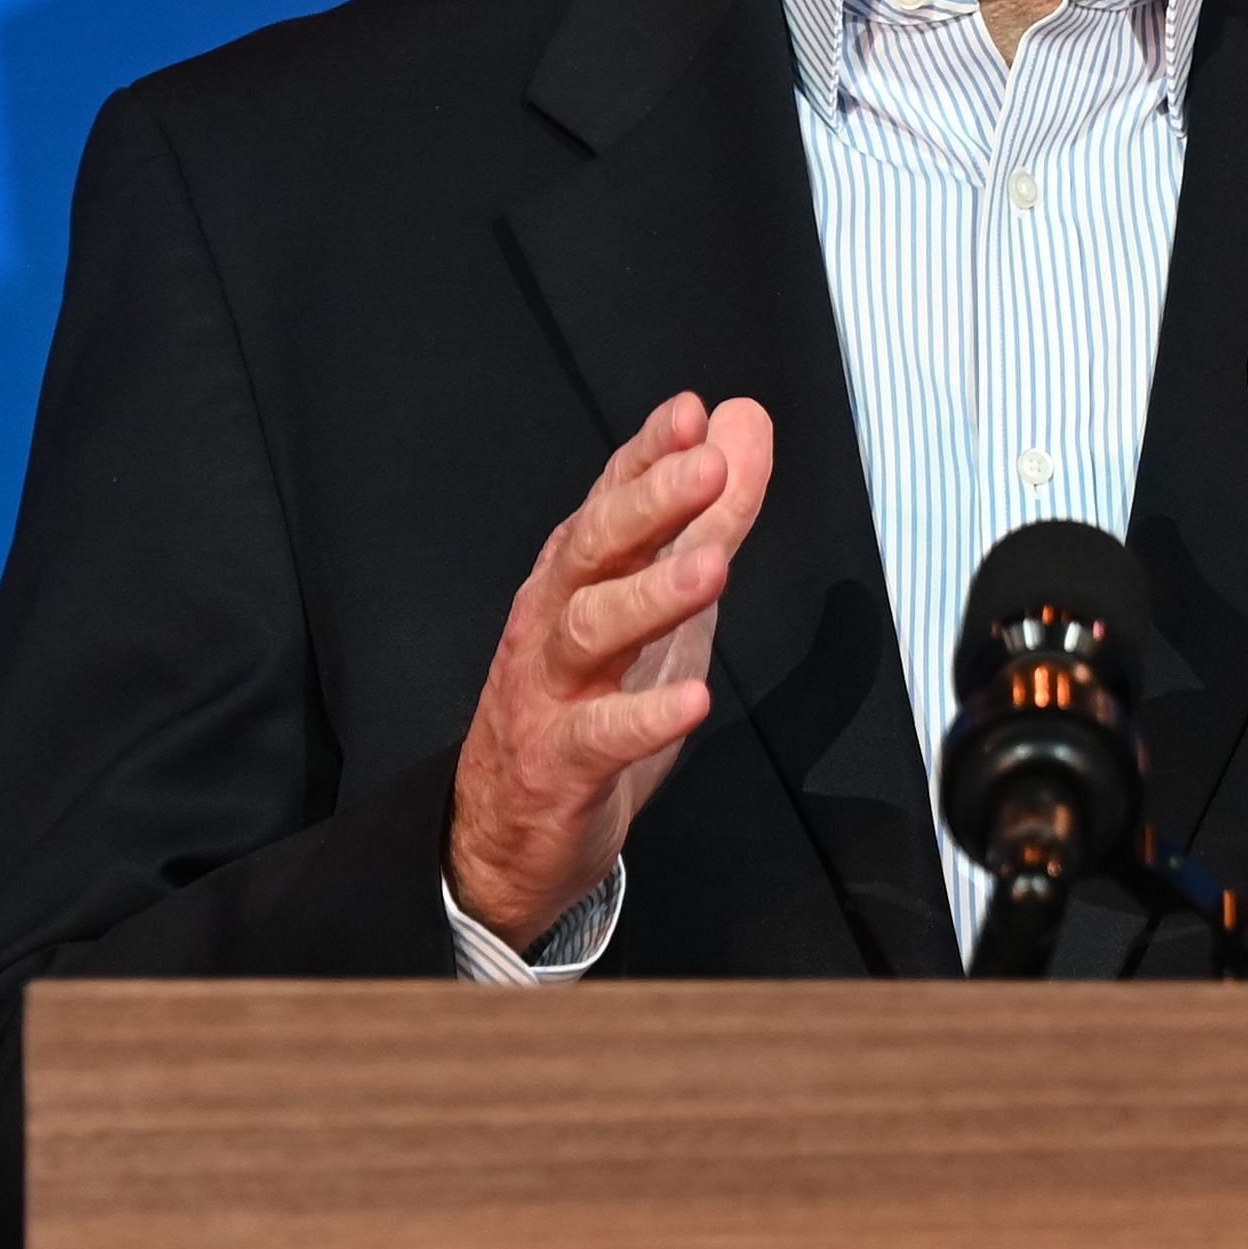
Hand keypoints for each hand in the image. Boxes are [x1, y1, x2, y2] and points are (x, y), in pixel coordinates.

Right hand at [449, 393, 772, 953]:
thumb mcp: (661, 609)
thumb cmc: (587, 705)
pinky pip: (600, 736)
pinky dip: (645, 716)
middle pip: (594, 549)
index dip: (647, 455)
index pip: (610, 500)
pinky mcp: (558, 763)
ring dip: (651, 594)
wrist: (505, 835)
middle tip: (707, 467)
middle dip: (650, 504)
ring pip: (589, 629)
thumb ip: (707, 519)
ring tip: (712, 567)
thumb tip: (742, 422)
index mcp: (576, 576)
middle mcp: (552, 619)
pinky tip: (694, 701)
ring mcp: (549, 690)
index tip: (691, 413)